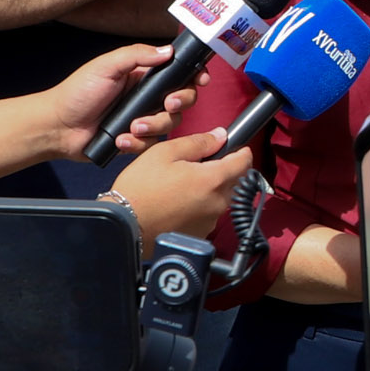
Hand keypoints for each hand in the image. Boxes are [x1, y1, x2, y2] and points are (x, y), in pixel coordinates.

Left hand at [50, 43, 184, 154]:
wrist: (57, 127)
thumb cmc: (76, 93)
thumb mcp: (106, 66)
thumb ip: (137, 55)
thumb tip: (168, 50)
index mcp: (142, 76)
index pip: (177, 73)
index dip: (193, 76)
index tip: (200, 80)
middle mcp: (146, 97)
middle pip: (182, 100)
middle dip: (179, 102)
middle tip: (168, 103)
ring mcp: (142, 120)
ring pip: (169, 124)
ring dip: (154, 125)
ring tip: (132, 127)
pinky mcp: (135, 142)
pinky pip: (151, 145)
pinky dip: (137, 143)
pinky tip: (120, 139)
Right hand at [111, 127, 260, 246]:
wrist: (125, 227)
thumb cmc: (140, 189)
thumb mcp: (165, 153)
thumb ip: (198, 142)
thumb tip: (220, 136)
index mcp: (212, 180)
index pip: (244, 162)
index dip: (241, 151)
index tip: (235, 147)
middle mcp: (217, 204)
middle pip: (235, 181)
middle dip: (223, 170)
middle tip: (199, 165)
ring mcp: (209, 222)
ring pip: (221, 198)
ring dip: (210, 189)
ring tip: (182, 185)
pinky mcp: (200, 234)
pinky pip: (208, 214)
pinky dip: (200, 206)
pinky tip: (179, 203)